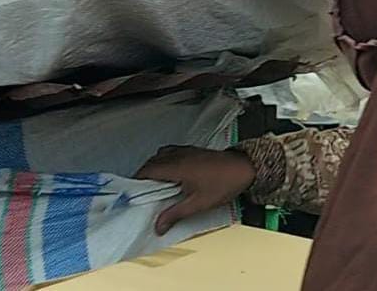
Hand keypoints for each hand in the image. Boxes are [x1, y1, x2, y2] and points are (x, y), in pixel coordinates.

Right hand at [135, 145, 256, 234]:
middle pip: (152, 162)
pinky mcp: (194, 150)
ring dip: (154, 166)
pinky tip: (171, 173)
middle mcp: (178, 155)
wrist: (245, 168)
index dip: (136, 180)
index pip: (147, 170)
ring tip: (154, 184)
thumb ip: (175, 214)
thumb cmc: (223, 184)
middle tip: (141, 192)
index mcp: (176, 167)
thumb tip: (157, 227)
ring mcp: (186, 150)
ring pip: (161, 155)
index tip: (131, 192)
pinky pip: (172, 152)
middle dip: (143, 175)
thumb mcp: (198, 203)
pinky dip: (165, 160)